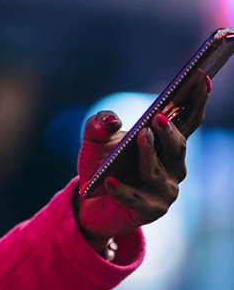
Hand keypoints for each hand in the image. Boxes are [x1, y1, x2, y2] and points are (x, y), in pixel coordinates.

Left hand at [74, 73, 209, 251]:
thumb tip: (112, 120)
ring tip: (140, 137)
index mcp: (164, 142)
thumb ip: (99, 123)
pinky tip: (109, 181)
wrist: (88, 199)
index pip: (186, 119)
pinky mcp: (148, 211)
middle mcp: (171, 166)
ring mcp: (163, 190)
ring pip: (159, 172)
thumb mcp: (94, 137)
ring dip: (149, 155)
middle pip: (178, 146)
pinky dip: (123, 189)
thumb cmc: (100, 162)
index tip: (201, 77)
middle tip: (158, 117)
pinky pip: (136, 200)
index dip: (196, 99)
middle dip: (170, 131)